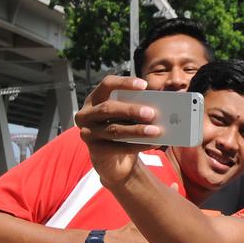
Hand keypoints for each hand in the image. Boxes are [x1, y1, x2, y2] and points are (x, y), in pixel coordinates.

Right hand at [75, 75, 161, 190]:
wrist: (112, 159)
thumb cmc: (121, 128)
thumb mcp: (126, 115)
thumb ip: (135, 107)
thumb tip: (157, 106)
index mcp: (95, 98)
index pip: (106, 84)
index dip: (124, 83)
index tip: (144, 85)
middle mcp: (86, 114)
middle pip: (108, 108)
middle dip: (131, 110)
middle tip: (152, 113)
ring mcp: (88, 133)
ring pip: (114, 129)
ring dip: (137, 130)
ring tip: (156, 130)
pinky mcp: (94, 150)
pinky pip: (118, 147)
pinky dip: (138, 145)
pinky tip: (153, 144)